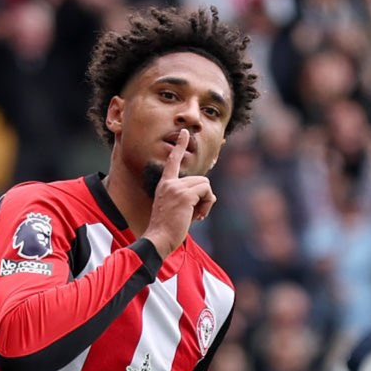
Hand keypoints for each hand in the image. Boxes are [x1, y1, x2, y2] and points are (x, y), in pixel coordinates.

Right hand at [141, 133, 214, 258]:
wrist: (159, 239)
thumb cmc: (168, 229)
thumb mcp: (178, 208)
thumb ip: (190, 197)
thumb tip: (211, 195)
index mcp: (165, 184)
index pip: (173, 161)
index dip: (180, 146)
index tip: (185, 132)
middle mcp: (170, 183)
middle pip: (201, 179)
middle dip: (204, 197)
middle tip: (196, 214)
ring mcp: (176, 188)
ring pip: (205, 185)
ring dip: (206, 202)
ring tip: (196, 216)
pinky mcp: (184, 195)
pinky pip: (207, 192)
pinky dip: (207, 204)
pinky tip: (197, 216)